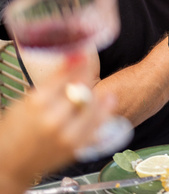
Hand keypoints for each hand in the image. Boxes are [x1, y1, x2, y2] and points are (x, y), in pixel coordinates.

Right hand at [0, 65, 115, 187]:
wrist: (8, 165)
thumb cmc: (13, 132)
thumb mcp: (25, 102)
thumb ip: (50, 84)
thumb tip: (72, 61)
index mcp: (37, 103)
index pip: (66, 76)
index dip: (78, 62)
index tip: (84, 53)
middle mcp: (54, 118)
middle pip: (83, 89)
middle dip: (86, 77)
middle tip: (88, 70)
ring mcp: (67, 134)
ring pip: (94, 106)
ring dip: (99, 95)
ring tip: (102, 91)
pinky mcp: (76, 147)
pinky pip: (98, 125)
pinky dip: (105, 112)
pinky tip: (108, 102)